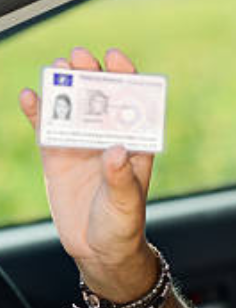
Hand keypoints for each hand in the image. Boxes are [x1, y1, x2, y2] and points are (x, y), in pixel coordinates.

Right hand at [18, 47, 156, 296]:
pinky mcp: (58, 158)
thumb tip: (116, 150)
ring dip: (65, 87)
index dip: (127, 78)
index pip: (134, 103)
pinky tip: (29, 95)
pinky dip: (38, 113)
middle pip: (101, 99)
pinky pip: (47, 130)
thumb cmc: (123, 225)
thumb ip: (121, 178)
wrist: (98, 250)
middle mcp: (110, 138)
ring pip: (73, 109)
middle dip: (92, 75)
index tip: (116, 58)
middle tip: (79, 57)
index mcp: (135, 144)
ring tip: (57, 67)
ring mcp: (82, 146)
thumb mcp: (126, 203)